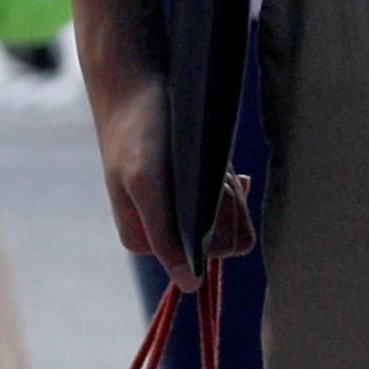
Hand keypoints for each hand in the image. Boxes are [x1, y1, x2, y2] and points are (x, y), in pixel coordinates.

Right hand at [87, 63, 247, 283]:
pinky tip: (219, 164)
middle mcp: (165, 233)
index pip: (213, 253)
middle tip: (209, 169)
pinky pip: (229, 202)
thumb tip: (190, 287)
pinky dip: (229, 181)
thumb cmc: (138, 129)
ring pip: (231, 219)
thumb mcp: (146, 182)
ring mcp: (182, 213)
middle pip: (227, 238)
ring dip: (228, 189)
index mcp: (148, 241)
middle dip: (227, 203)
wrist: (137, 82)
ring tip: (208, 162)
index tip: (207, 186)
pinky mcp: (193, 193)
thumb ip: (165, 237)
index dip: (221, 219)